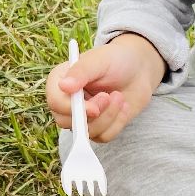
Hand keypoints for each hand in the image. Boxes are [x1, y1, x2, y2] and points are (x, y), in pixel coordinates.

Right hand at [45, 33, 166, 142]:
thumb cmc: (116, 59)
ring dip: (109, 116)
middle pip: (67, 122)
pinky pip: (103, 137)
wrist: (139, 68)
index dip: (71, 109)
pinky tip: (123, 106)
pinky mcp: (98, 127)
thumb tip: (63, 86)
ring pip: (87, 132)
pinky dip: (117, 123)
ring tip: (119, 97)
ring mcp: (82, 116)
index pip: (55, 102)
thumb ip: (81, 71)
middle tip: (110, 96)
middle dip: (93, 115)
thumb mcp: (99, 60)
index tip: (94, 108)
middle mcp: (67, 101)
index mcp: (60, 81)